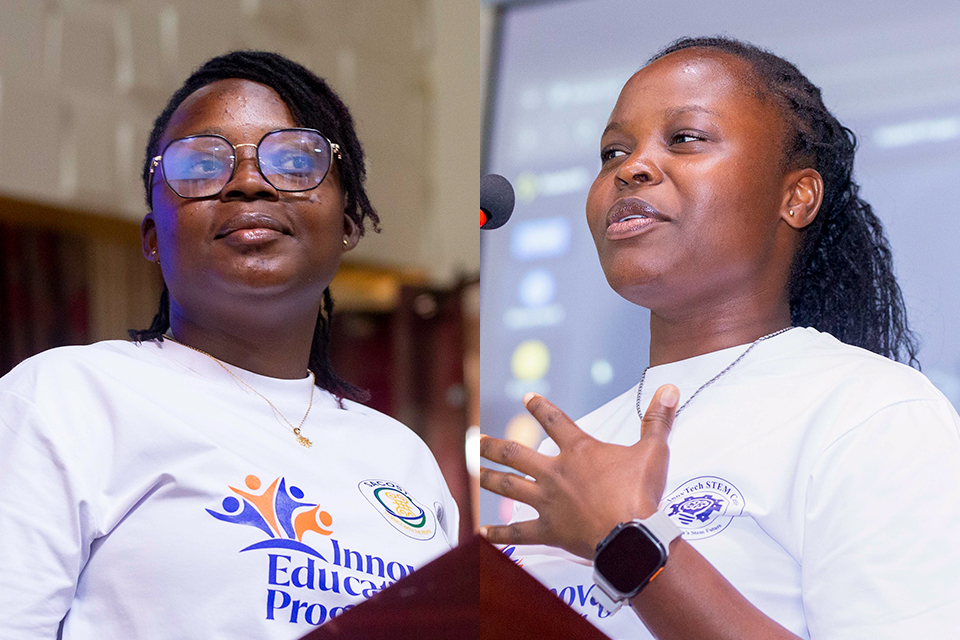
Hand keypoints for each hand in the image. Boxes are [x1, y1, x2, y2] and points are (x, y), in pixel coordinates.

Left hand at [479, 384, 678, 558]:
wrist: (631, 535)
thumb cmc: (641, 493)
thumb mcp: (653, 451)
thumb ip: (658, 420)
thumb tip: (670, 389)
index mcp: (578, 451)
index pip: (554, 420)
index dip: (539, 407)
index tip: (526, 397)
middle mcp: (555, 473)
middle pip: (516, 454)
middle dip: (493, 447)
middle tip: (476, 441)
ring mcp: (548, 503)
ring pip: (509, 487)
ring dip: (489, 479)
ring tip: (475, 473)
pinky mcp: (549, 530)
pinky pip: (518, 533)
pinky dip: (500, 534)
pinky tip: (482, 533)